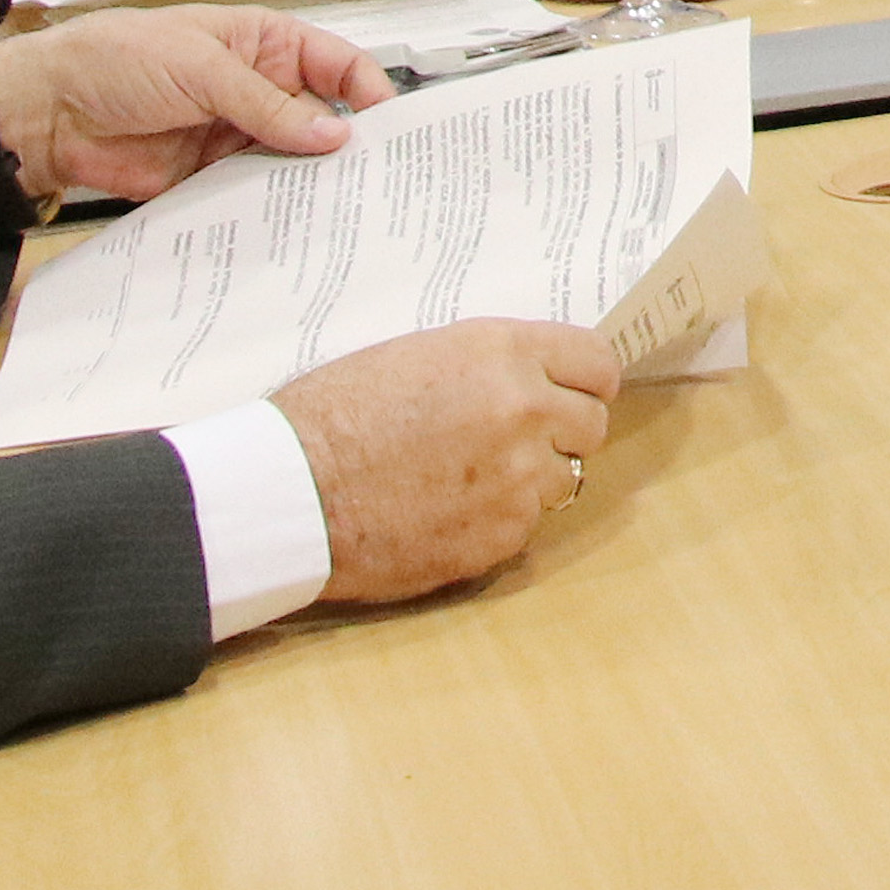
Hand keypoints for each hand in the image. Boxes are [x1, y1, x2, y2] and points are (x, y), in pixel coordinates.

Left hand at [0, 5, 381, 206]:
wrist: (49, 113)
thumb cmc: (117, 59)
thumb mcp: (201, 67)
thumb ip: (267, 104)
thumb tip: (332, 134)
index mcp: (262, 44)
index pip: (333, 64)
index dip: (365, 91)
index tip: (389, 127)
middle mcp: (256, 89)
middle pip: (319, 119)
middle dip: (343, 146)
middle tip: (373, 180)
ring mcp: (234, 134)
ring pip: (290, 161)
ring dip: (308, 182)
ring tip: (340, 209)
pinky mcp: (210, 177)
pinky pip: (252, 194)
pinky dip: (270, 208)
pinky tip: (290, 224)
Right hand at [275, 320, 620, 604]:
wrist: (292, 491)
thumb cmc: (334, 413)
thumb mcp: (418, 354)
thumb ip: (490, 365)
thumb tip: (534, 379)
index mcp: (502, 353)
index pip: (597, 361)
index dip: (586, 379)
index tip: (575, 391)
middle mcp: (524, 411)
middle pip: (592, 423)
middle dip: (562, 430)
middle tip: (518, 439)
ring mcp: (517, 479)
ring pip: (563, 478)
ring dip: (530, 478)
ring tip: (470, 478)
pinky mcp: (501, 536)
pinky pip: (526, 523)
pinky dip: (499, 519)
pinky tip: (449, 511)